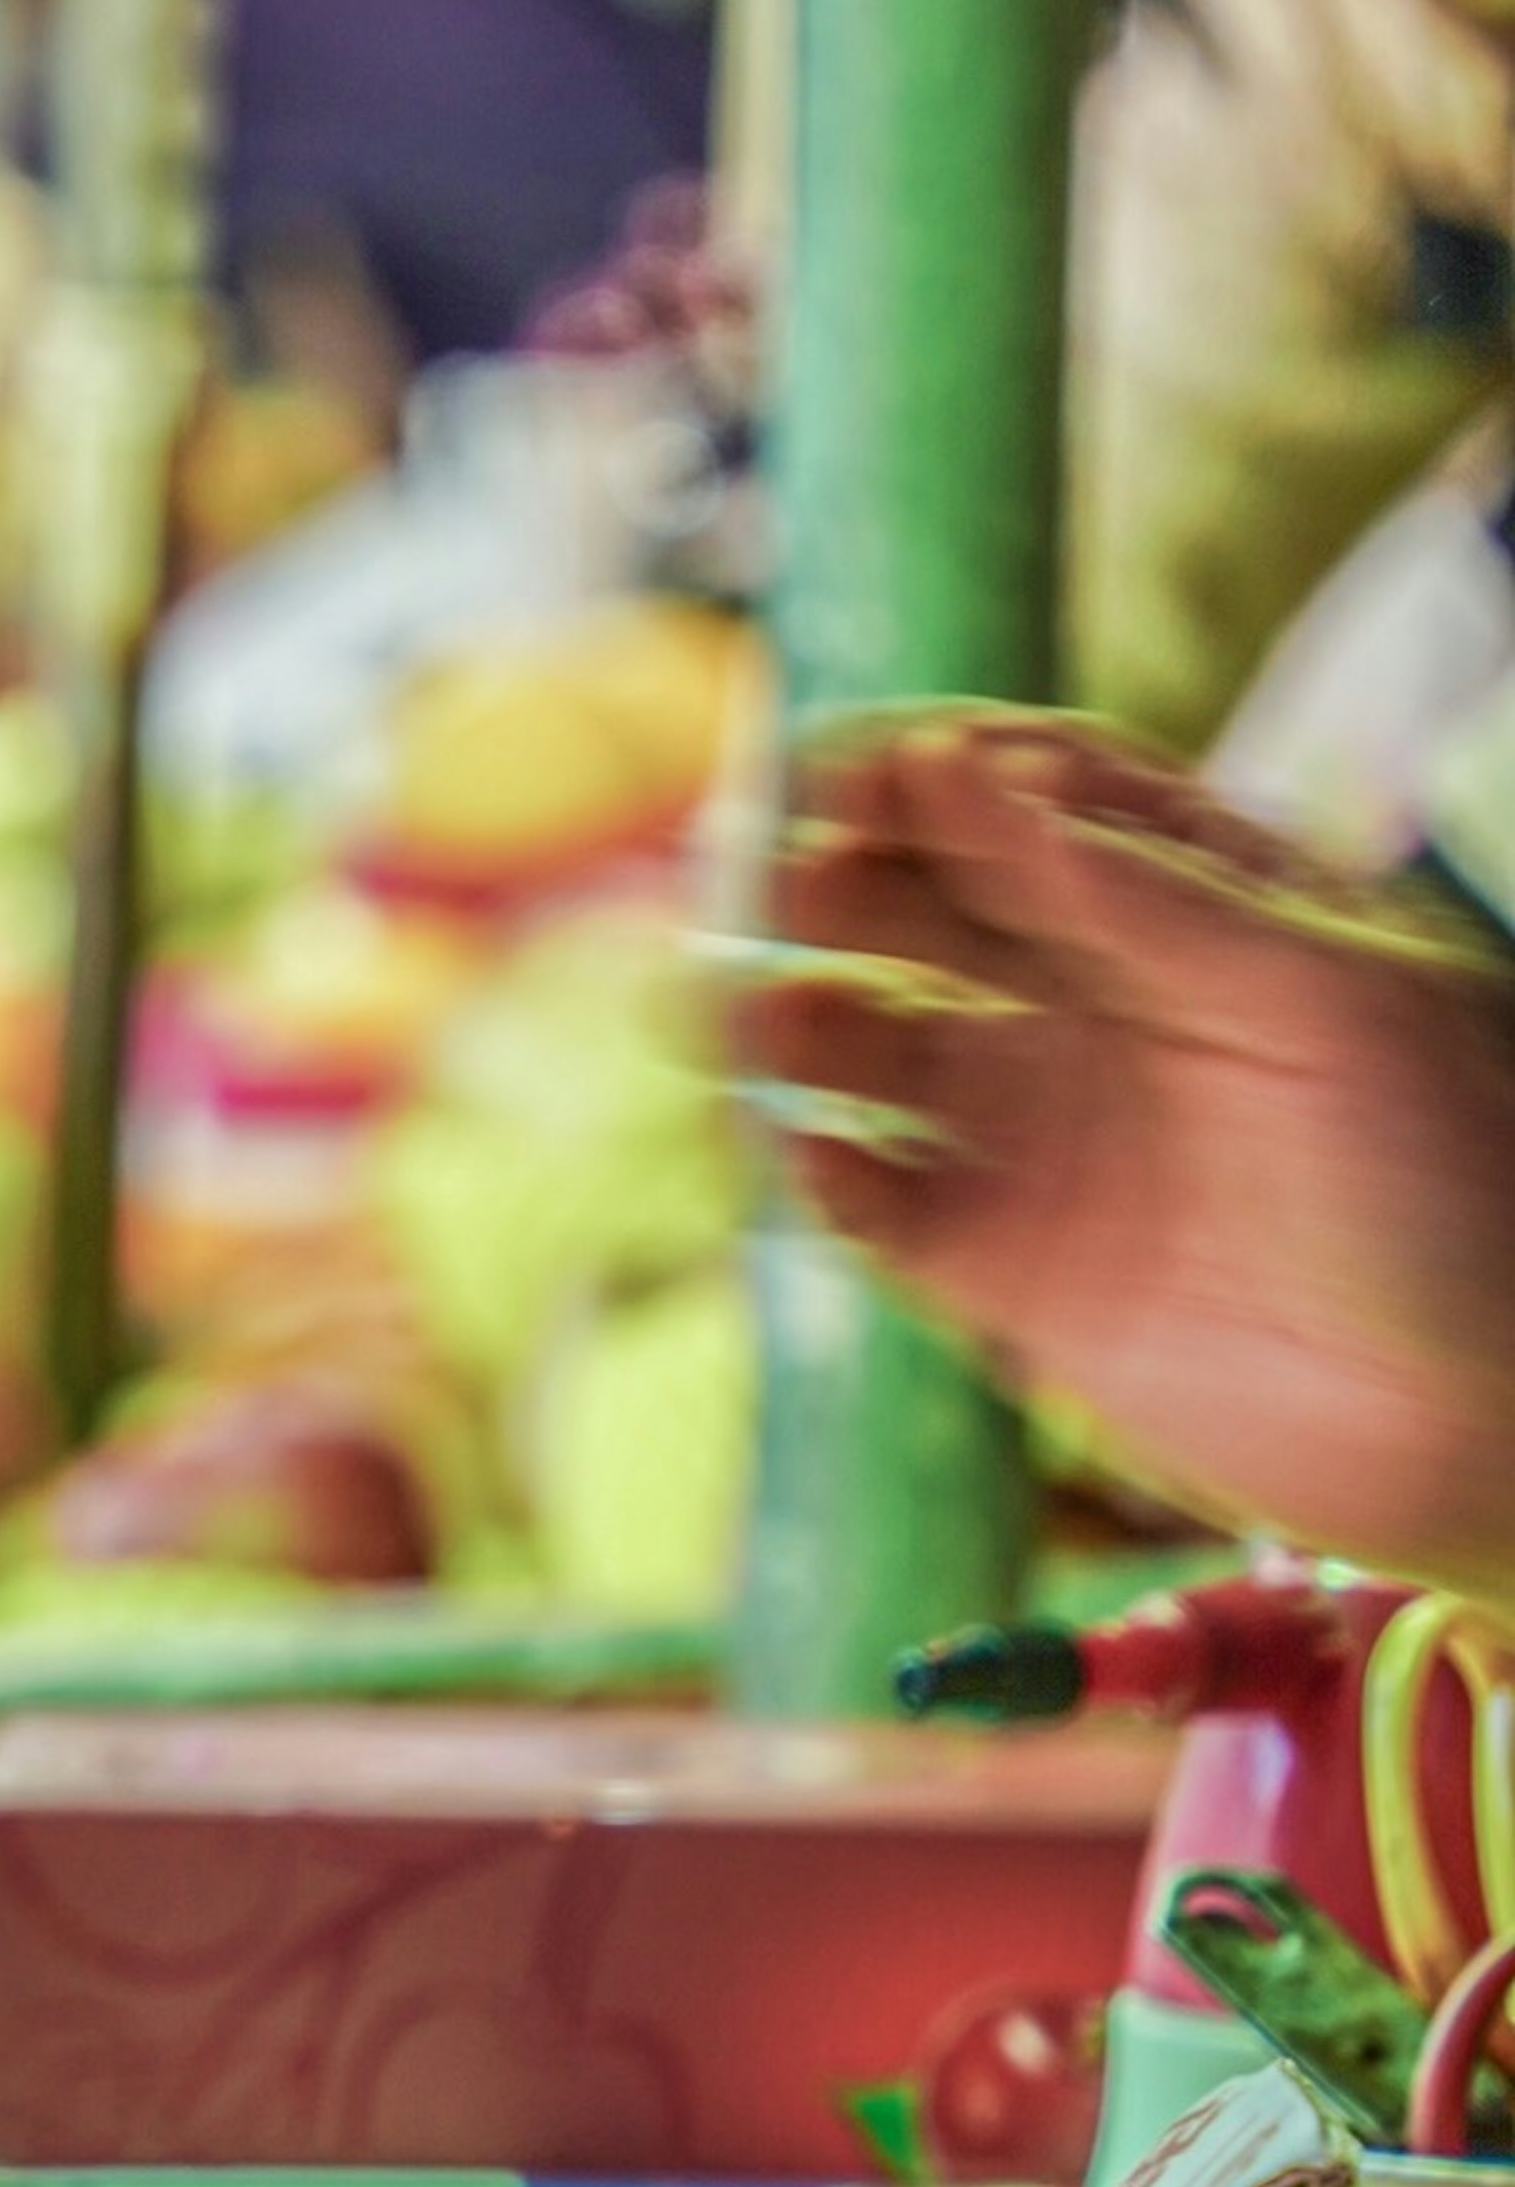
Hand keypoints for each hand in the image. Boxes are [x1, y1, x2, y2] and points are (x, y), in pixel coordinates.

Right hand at [744, 708, 1514, 1601]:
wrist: (1477, 1425)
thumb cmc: (1456, 1187)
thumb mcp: (1332, 1000)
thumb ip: (1153, 896)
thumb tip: (973, 773)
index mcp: (1198, 910)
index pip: (1034, 800)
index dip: (932, 771)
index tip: (844, 761)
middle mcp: (1104, 1007)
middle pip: (926, 908)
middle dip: (836, 880)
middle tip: (761, 877)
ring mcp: (1043, 1136)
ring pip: (873, 1050)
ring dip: (797, 1022)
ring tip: (745, 1015)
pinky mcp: (1001, 1272)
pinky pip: (876, 1205)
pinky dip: (823, 1176)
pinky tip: (804, 1157)